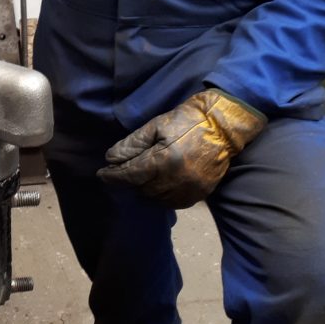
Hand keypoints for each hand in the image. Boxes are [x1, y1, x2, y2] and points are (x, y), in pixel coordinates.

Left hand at [98, 89, 265, 207]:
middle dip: (130, 180)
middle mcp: (175, 179)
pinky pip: (174, 203)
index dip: (113, 176)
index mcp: (163, 160)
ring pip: (156, 199)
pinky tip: (160, 185)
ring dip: (146, 189)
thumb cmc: (187, 120)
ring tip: (143, 177)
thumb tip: (111, 158)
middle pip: (141, 189)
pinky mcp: (200, 194)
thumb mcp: (156, 125)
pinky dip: (163, 196)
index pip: (129, 175)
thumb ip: (132, 144)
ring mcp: (189, 189)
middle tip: (125, 171)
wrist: (222, 127)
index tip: (102, 174)